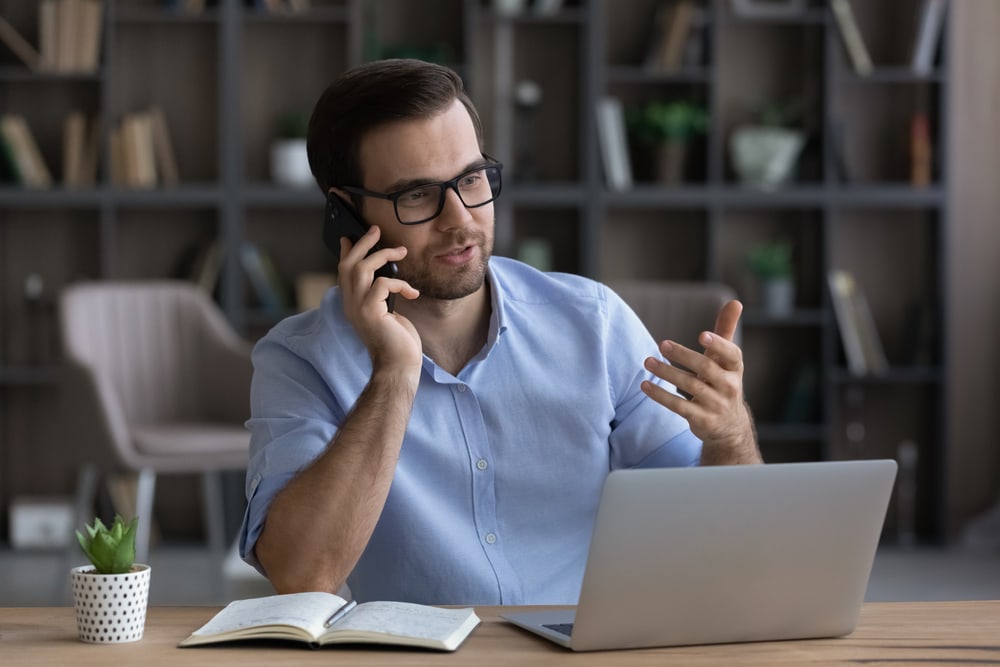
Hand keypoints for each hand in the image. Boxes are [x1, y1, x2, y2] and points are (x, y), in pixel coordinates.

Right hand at [338, 226, 421, 375]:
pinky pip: (384, 284)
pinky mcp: (371, 312)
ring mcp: (358, 308)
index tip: (350, 237)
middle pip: (349, 265)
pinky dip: (401, 284)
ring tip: (401, 251)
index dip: (347, 253)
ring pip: (362, 268)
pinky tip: (412, 293)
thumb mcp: (386, 312)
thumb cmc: (397, 342)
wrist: (399, 366)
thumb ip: (380, 295)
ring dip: (382, 255)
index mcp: (352, 304)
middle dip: (362, 244)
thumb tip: (385, 275)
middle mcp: (350, 305)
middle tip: (376, 230)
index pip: (343, 273)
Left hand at [641, 300, 760, 463]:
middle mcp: (729, 387)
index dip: (718, 345)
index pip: (732, 354)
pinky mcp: (702, 420)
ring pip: (690, 387)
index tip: (701, 335)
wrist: (729, 426)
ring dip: (667, 373)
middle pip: (706, 368)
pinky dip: (661, 396)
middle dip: (683, 355)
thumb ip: (726, 331)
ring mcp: (716, 405)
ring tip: (648, 361)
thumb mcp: (727, 359)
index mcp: (735, 368)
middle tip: (662, 344)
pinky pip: (679, 406)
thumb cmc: (723, 382)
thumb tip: (735, 302)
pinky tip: (645, 385)